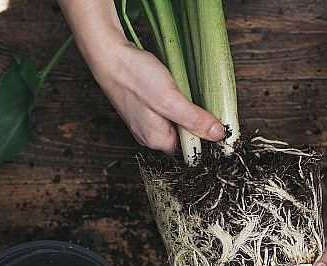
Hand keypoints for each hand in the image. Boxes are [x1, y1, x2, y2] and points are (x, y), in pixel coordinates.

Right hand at [89, 42, 224, 153]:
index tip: (214, 120)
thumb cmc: (135, 77)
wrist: (109, 55)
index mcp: (157, 140)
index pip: (190, 149)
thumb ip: (194, 119)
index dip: (204, 136)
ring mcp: (145, 122)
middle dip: (194, 121)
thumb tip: (218, 134)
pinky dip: (173, 101)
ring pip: (175, 122)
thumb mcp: (171, 99)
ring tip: (183, 92)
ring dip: (184, 109)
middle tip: (198, 101)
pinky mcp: (143, 108)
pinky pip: (165, 111)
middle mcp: (149, 135)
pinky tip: (173, 88)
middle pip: (183, 136)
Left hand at [287, 148, 326, 265]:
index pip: (324, 259)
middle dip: (298, 253)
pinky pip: (304, 205)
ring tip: (275, 243)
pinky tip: (281, 218)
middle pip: (313, 244)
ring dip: (293, 234)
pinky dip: (294, 211)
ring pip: (306, 226)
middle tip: (278, 260)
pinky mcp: (319, 193)